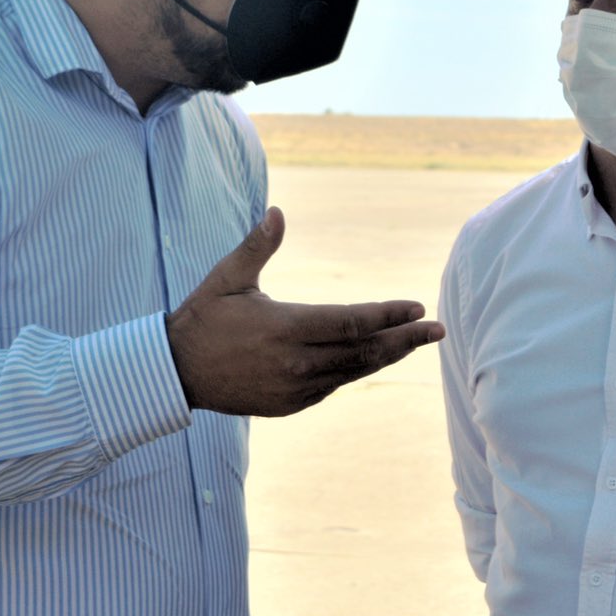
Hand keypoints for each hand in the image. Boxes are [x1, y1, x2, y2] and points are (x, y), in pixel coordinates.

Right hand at [165, 207, 444, 416]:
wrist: (175, 373)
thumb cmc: (204, 317)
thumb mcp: (228, 278)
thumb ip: (257, 246)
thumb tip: (277, 212)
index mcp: (286, 328)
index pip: (352, 321)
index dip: (388, 314)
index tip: (418, 307)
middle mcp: (297, 363)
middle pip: (364, 351)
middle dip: (405, 339)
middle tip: (439, 330)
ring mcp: (295, 388)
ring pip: (353, 372)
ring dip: (387, 356)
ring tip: (415, 342)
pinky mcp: (290, 404)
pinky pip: (334, 385)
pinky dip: (356, 370)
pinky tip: (374, 357)